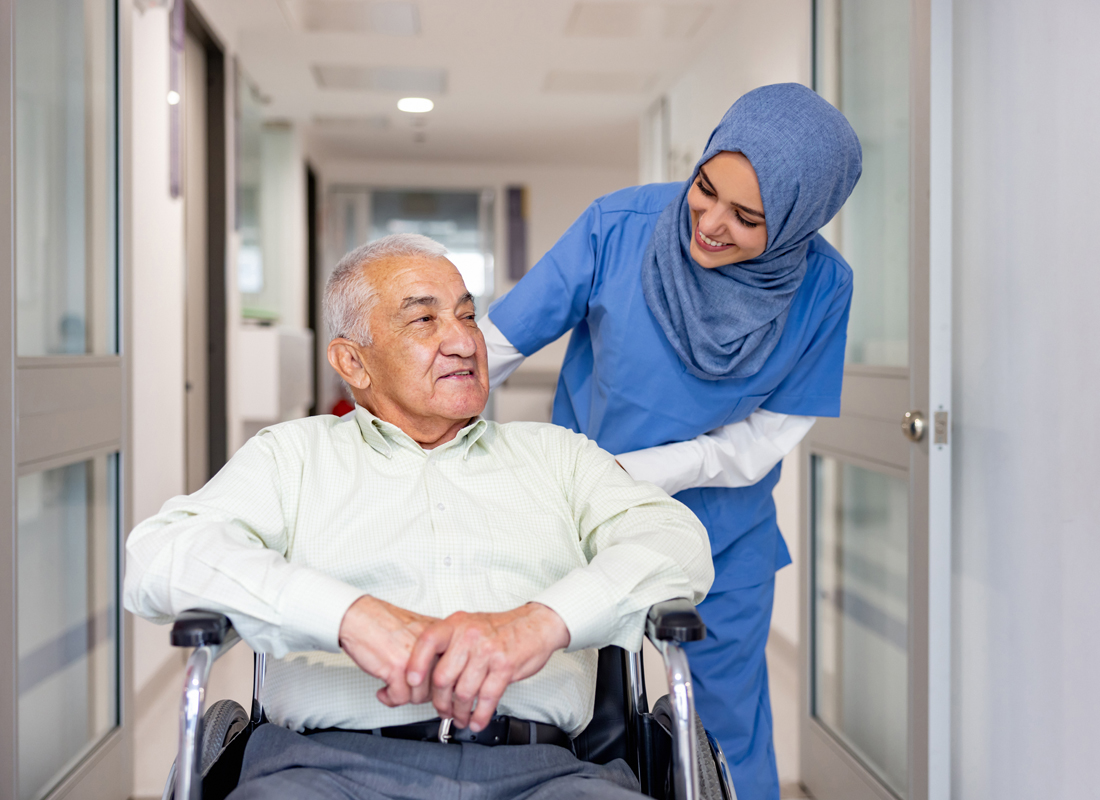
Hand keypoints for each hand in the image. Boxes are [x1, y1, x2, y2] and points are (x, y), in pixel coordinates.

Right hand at [338, 595, 439, 706]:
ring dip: (404, 698)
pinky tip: (384, 691)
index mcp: (440, 636)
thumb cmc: (383, 624)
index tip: (428, 688)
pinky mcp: (397, 668)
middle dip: (419, 694)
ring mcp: (415, 658)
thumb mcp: (417, 631)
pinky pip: (400, 698)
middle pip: (437, 687)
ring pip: (420, 696)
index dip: (438, 685)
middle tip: (407, 689)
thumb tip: (439, 678)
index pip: (452, 670)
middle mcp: (431, 646)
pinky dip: (390, 698)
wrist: (359, 617)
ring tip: (393, 689)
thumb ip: (431, 650)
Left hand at [406, 603, 570, 730]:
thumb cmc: (500, 628)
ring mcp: (487, 651)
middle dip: (441, 702)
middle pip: (443, 677)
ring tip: (461, 718)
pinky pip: (487, 698)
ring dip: (460, 713)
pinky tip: (477, 721)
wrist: (535, 625)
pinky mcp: (504, 667)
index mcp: (456, 624)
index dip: (416, 665)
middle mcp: (469, 636)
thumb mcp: (468, 625)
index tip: (411, 683)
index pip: (427, 643)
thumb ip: (448, 644)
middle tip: (443, 711)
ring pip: (464, 692)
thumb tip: (424, 672)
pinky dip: (480, 716)